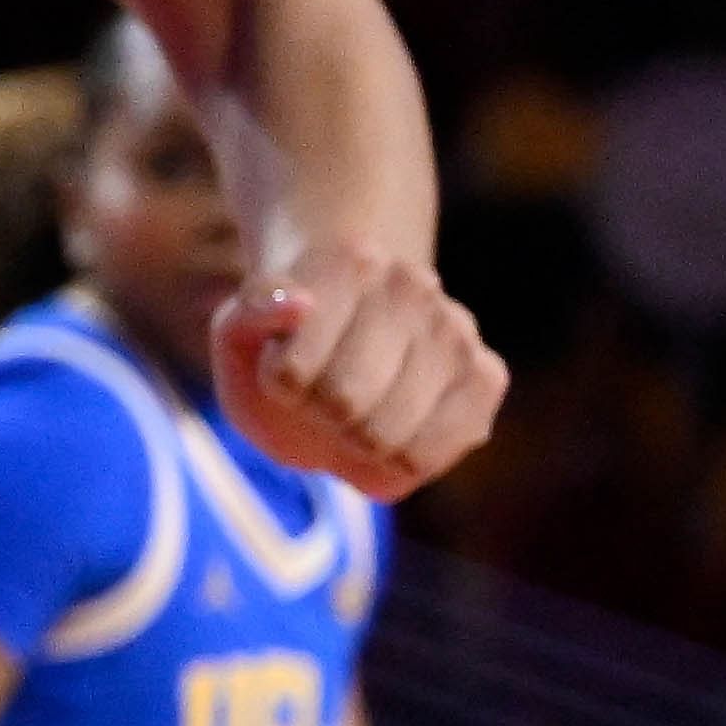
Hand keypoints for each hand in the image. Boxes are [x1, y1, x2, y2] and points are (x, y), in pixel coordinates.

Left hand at [213, 244, 503, 500]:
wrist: (346, 342)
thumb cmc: (284, 345)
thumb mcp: (239, 332)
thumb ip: (250, 315)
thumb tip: (298, 302)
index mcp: (348, 262)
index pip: (289, 374)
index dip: (277, 386)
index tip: (285, 363)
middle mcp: (413, 287)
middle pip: (343, 404)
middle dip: (318, 414)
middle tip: (323, 391)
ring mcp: (457, 331)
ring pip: (386, 437)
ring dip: (354, 441)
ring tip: (357, 407)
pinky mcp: (486, 378)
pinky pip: (428, 456)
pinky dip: (393, 463)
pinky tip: (390, 428)